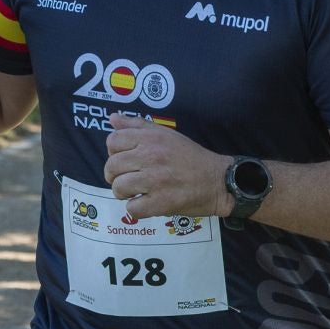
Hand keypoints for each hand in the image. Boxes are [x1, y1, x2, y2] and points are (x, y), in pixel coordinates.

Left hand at [101, 112, 232, 220]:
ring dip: (124, 194)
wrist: (217, 181)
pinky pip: (132, 209)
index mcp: (150, 138)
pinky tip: (147, 203)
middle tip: (128, 179)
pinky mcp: (161, 202)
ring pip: (118, 188)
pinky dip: (137, 209)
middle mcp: (150, 156)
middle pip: (112, 167)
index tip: (124, 160)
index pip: (112, 141)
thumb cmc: (190, 156)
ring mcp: (155, 180)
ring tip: (137, 192)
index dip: (114, 152)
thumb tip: (113, 118)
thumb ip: (138, 125)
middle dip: (115, 176)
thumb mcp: (166, 134)